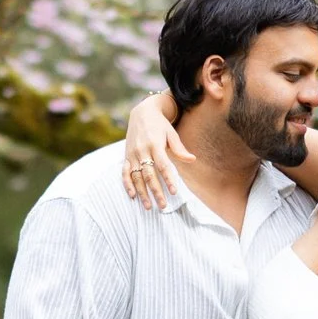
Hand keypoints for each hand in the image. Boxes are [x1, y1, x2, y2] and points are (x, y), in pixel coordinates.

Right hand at [122, 91, 190, 211]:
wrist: (142, 112)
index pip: (163, 165)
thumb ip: (180, 149)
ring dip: (142, 193)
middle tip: (163, 206)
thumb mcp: (171, 134)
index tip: (174, 192)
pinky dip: (127, 184)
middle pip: (149, 174)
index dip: (168, 179)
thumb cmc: (160, 125)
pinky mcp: (126, 156)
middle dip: (156, 191)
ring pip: (136, 177)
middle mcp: (142, 150)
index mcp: (155, 144)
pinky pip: (125, 172)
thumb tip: (192, 160)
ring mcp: (133, 154)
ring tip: (148, 206)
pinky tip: (132, 196)